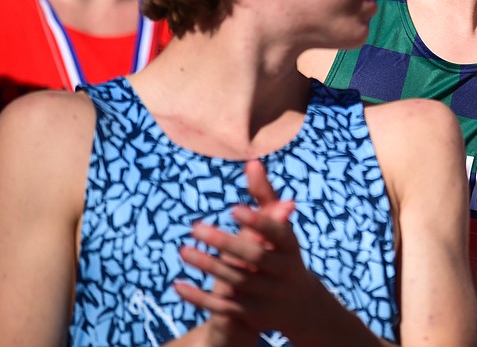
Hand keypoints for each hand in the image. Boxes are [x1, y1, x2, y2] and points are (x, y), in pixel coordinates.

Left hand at [175, 160, 315, 336]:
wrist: (298, 305)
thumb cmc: (283, 253)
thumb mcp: (280, 228)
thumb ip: (265, 196)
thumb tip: (252, 162)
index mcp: (291, 246)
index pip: (277, 233)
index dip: (257, 223)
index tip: (233, 209)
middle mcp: (283, 271)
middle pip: (254, 258)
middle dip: (226, 243)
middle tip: (195, 227)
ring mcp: (268, 295)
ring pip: (236, 281)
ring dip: (208, 266)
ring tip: (183, 250)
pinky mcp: (252, 314)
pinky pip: (222, 307)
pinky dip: (199, 297)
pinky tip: (178, 285)